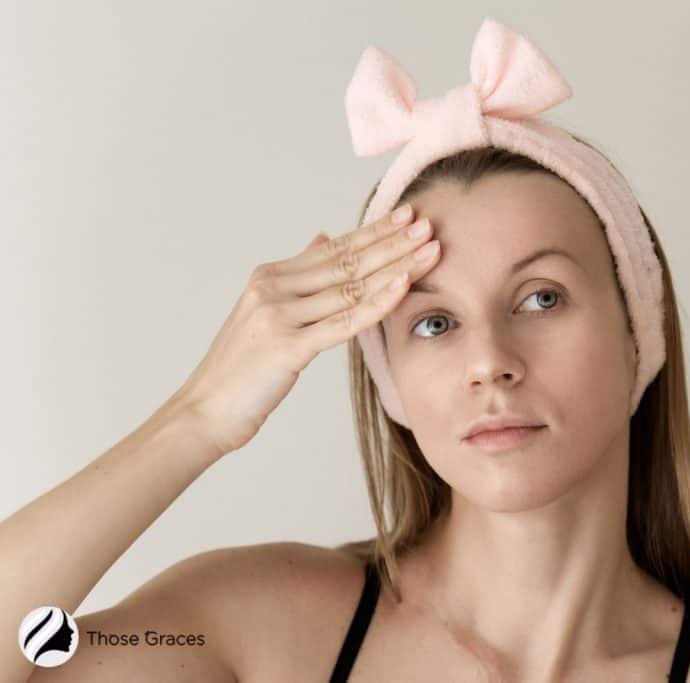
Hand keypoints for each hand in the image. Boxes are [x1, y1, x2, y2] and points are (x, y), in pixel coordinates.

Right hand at [174, 204, 440, 455]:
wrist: (207, 409)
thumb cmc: (242, 367)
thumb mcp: (266, 312)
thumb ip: (298, 275)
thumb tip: (322, 238)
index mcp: (270, 277)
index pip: (333, 248)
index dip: (373, 231)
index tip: (407, 215)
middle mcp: (273, 288)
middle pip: (345, 262)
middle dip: (392, 242)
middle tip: (428, 224)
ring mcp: (279, 315)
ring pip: (350, 287)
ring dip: (396, 266)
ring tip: (430, 249)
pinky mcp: (287, 346)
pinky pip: (343, 322)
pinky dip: (377, 302)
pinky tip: (404, 285)